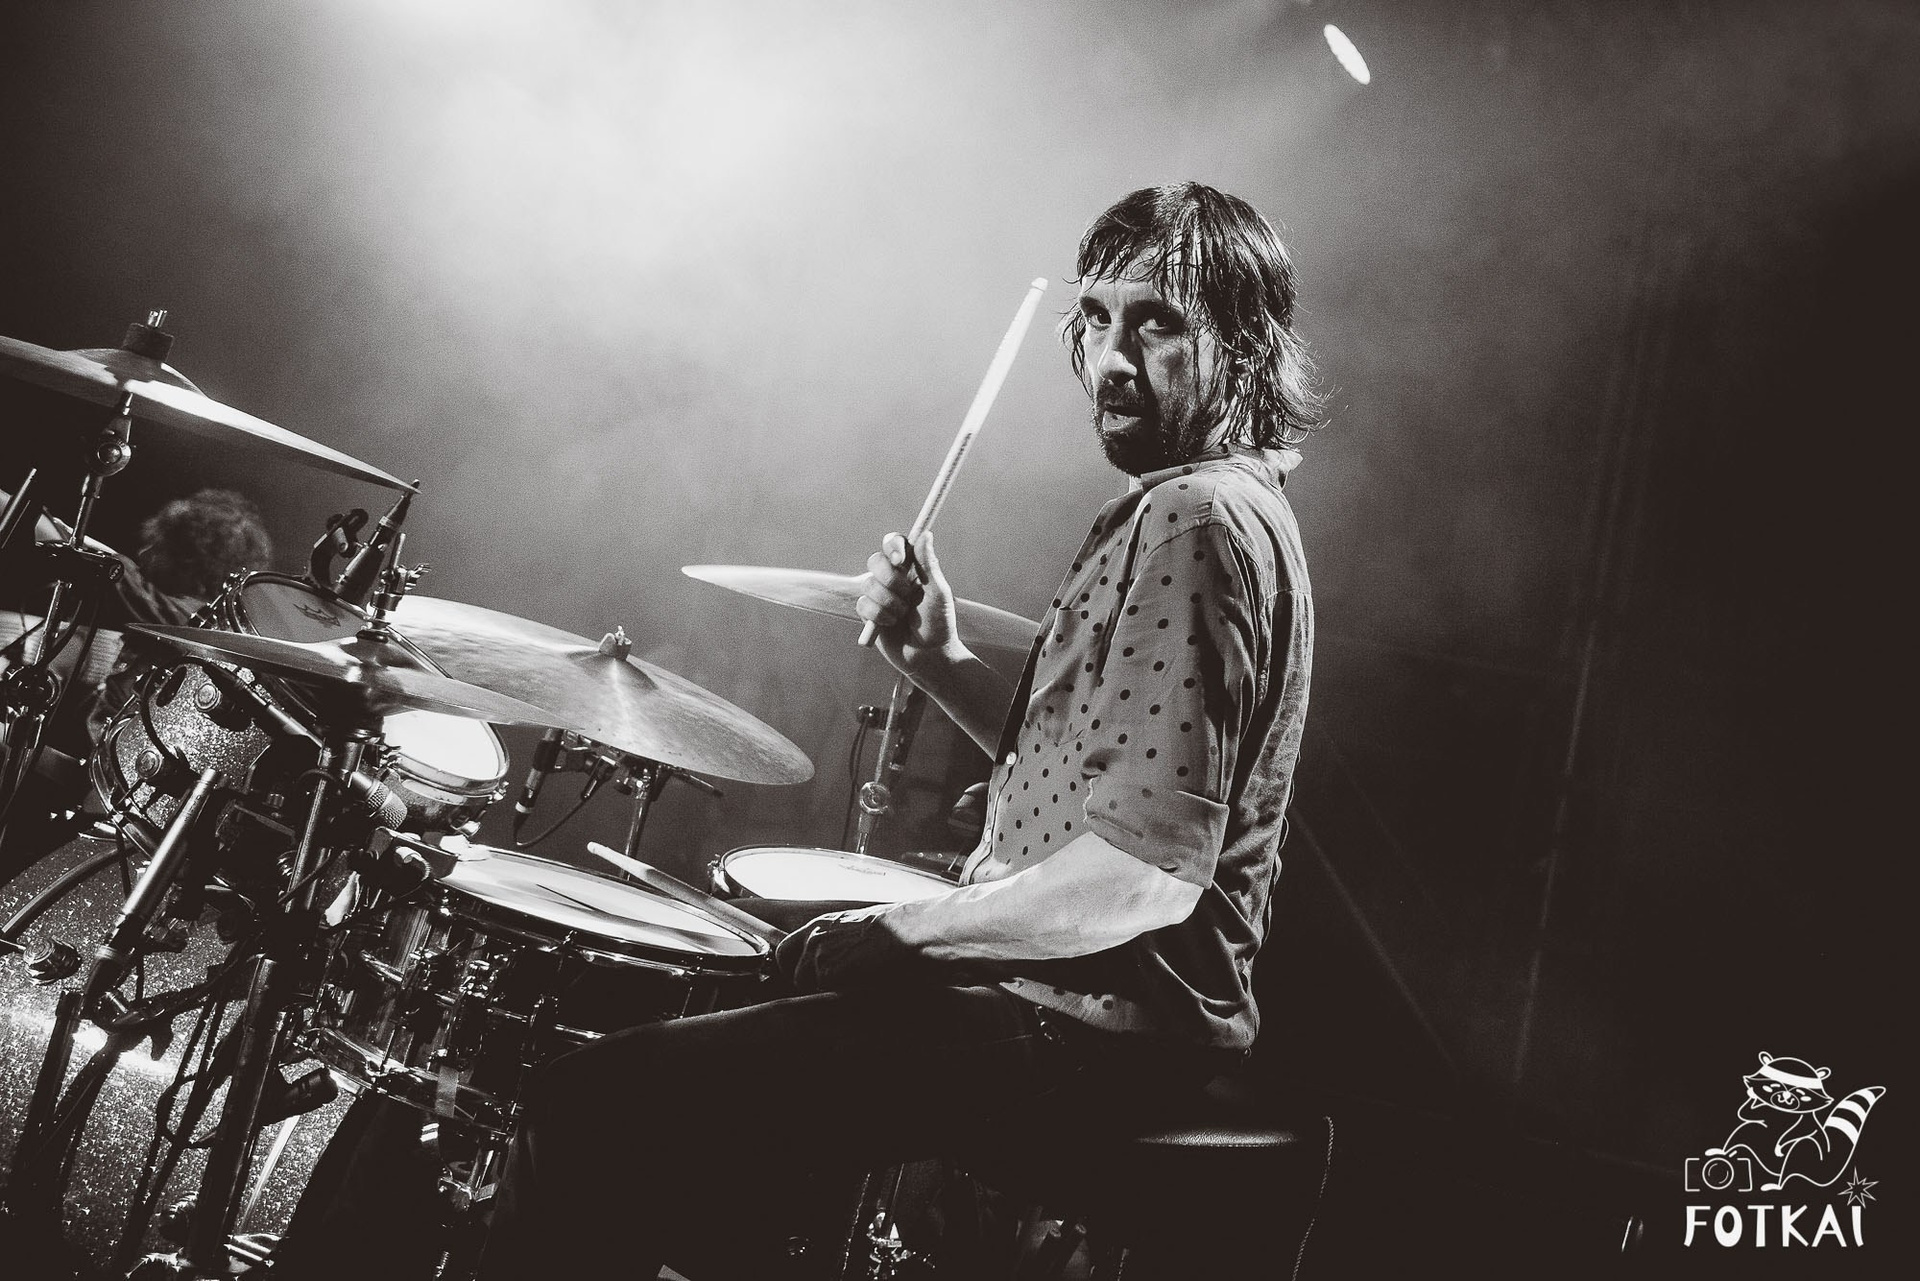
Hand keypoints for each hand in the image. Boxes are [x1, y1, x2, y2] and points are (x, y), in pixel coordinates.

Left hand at [774, 905, 922, 991]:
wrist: (903, 933)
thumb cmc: (890, 930)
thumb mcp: (855, 927)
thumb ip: (835, 939)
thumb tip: (832, 955)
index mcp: (819, 925)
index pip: (785, 948)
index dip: (793, 964)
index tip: (806, 973)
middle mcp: (812, 938)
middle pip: (787, 967)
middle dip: (800, 979)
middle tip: (821, 984)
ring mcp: (817, 955)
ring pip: (805, 983)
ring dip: (821, 987)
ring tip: (848, 981)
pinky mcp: (826, 972)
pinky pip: (823, 991)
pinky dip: (835, 992)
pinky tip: (855, 983)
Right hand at [857, 530, 959, 676]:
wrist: (929, 656)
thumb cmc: (939, 623)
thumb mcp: (938, 592)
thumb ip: (928, 564)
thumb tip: (926, 534)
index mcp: (911, 568)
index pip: (894, 544)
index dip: (893, 547)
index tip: (901, 560)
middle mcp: (893, 578)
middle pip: (875, 560)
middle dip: (890, 578)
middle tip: (907, 594)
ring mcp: (879, 595)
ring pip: (868, 584)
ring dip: (889, 602)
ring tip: (904, 615)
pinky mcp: (869, 614)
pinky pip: (864, 605)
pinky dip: (880, 616)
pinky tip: (891, 624)